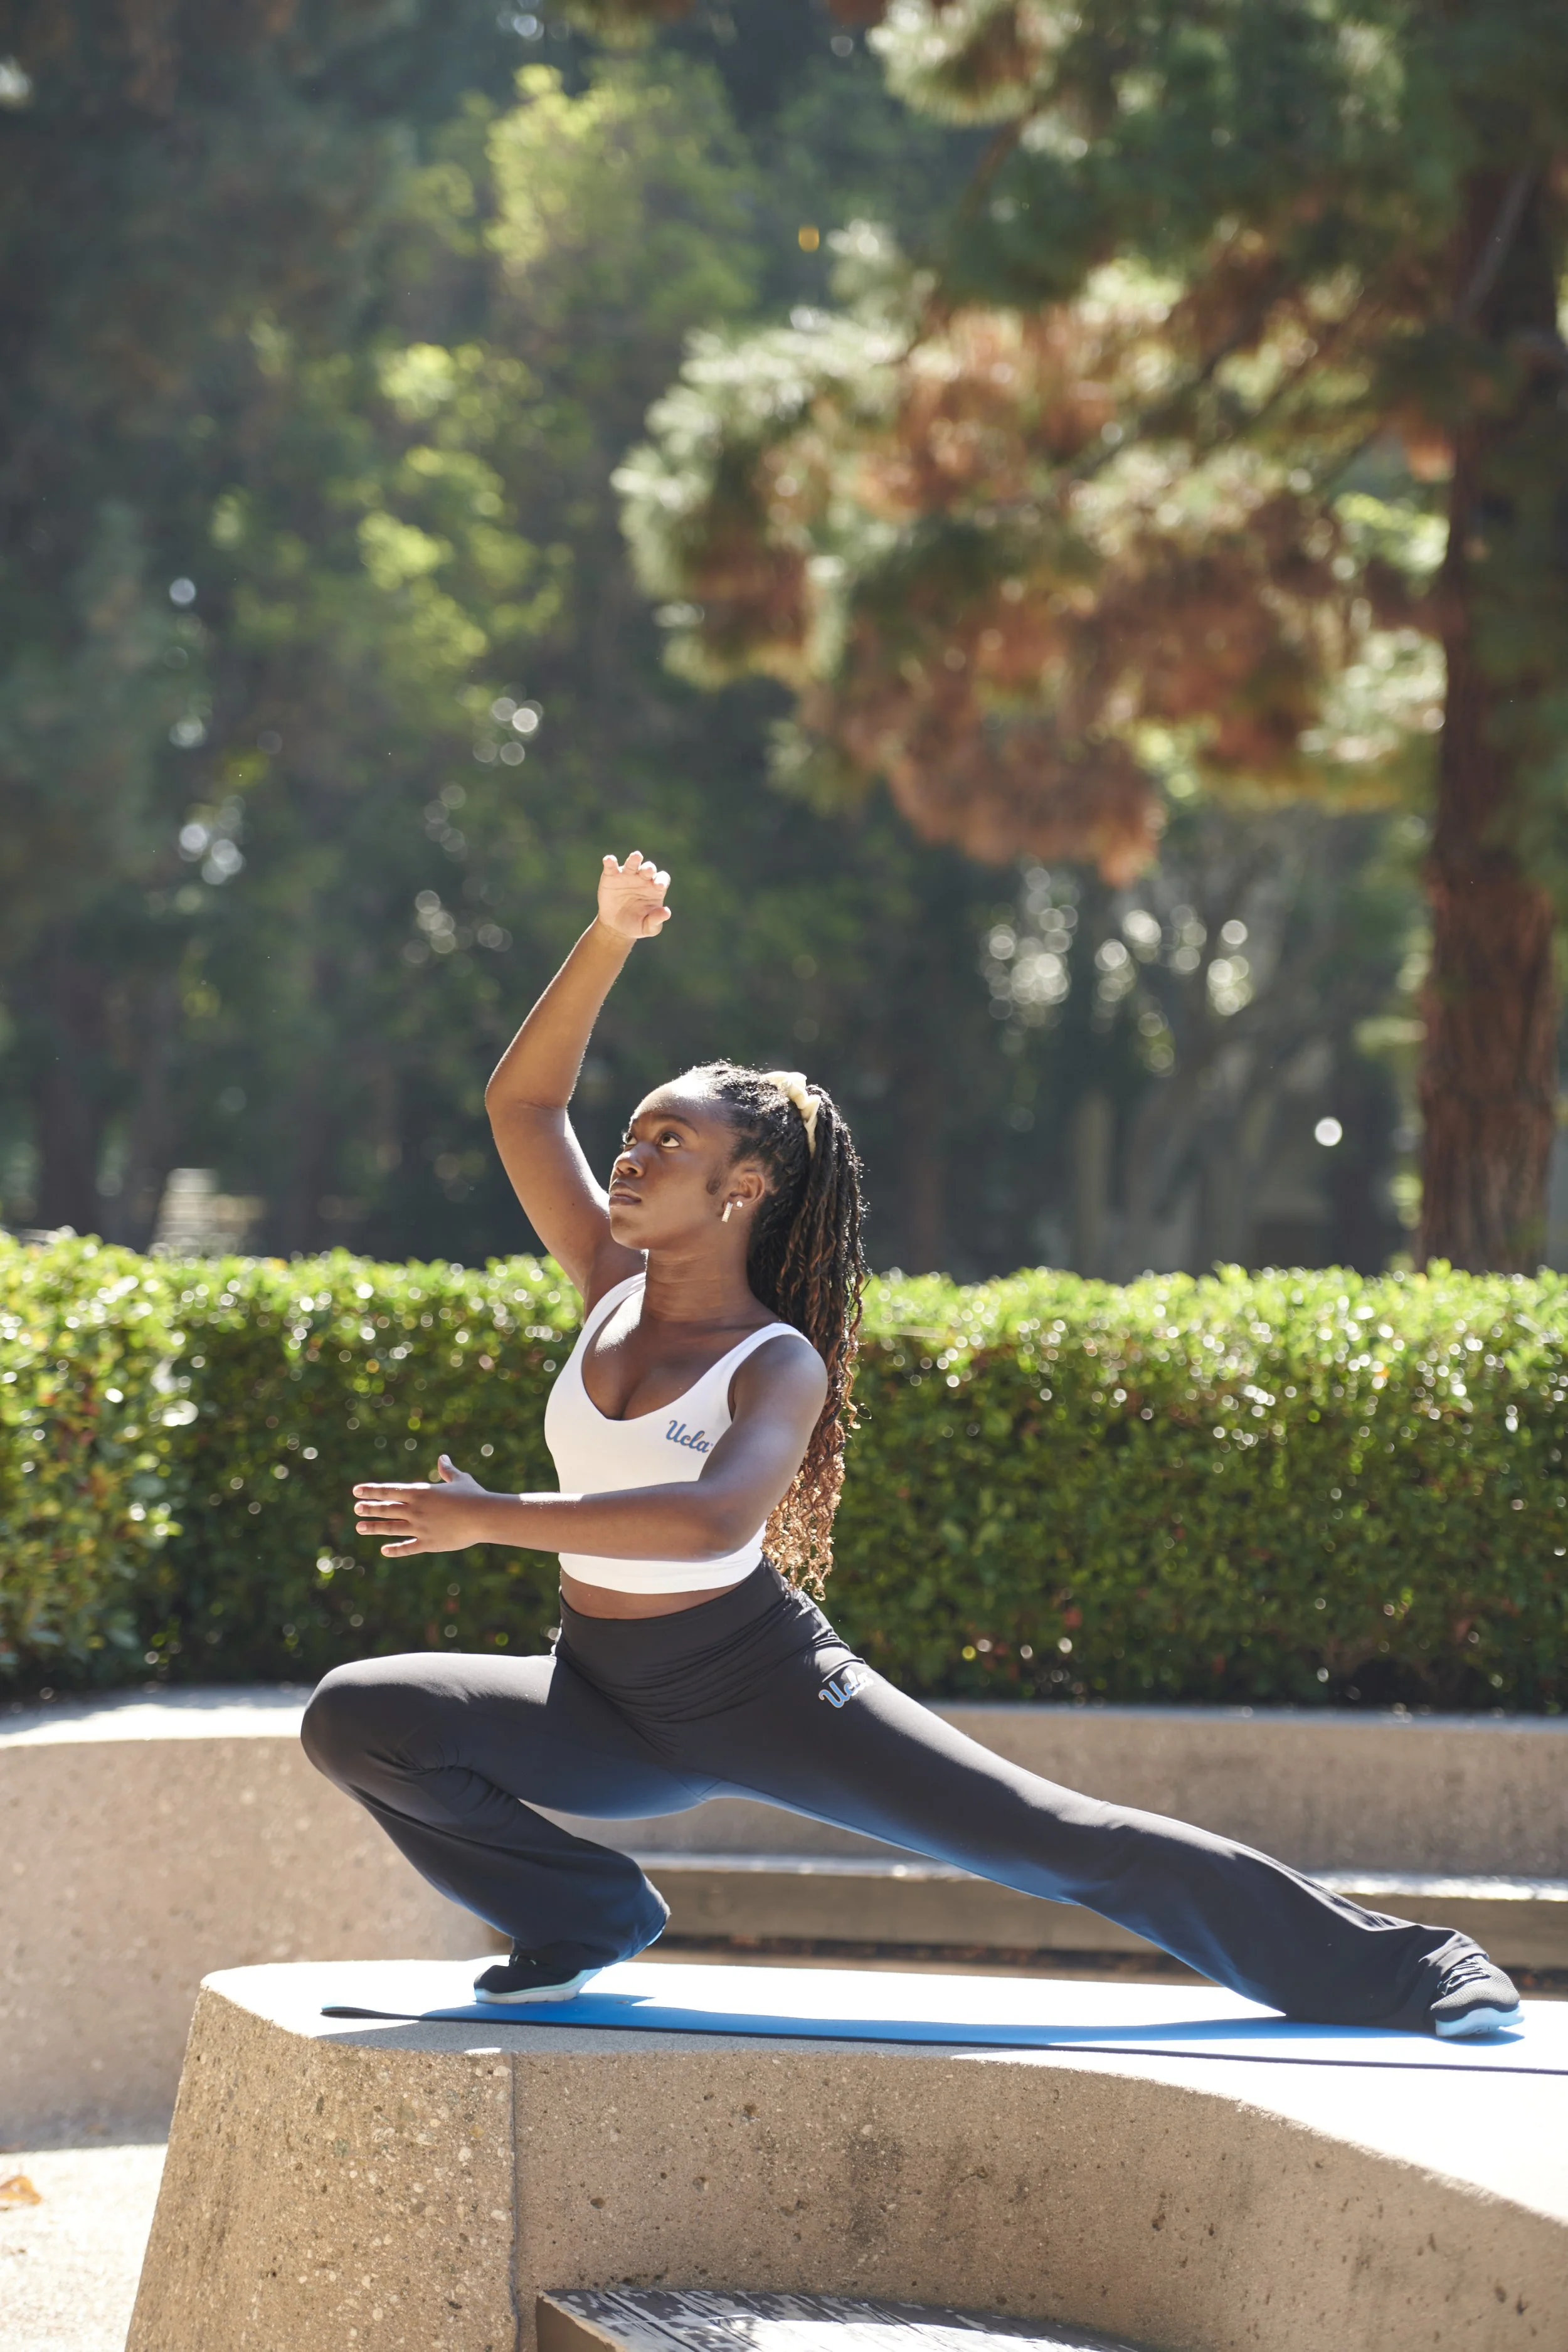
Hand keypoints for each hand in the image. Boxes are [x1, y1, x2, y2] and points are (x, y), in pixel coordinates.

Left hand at [353, 1453, 490, 1556]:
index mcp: (421, 1492)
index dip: (372, 1491)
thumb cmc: (473, 1495)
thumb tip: (443, 1457)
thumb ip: (447, 1470)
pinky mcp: (428, 1543)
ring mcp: (420, 1527)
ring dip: (374, 1528)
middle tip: (356, 1509)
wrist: (483, 1516)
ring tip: (359, 1527)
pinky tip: (384, 1551)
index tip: (357, 1491)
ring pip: (391, 1528)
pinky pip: (408, 1547)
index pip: (390, 1491)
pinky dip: (395, 1550)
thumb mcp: (459, 1480)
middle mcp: (416, 1509)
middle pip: (386, 1508)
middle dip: (370, 1508)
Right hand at [597, 850, 670, 943]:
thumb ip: (657, 919)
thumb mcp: (649, 927)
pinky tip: (609, 860)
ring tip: (636, 856)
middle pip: (648, 868)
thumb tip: (667, 912)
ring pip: (632, 863)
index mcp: (655, 888)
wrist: (616, 927)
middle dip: (649, 868)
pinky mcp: (611, 876)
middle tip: (648, 871)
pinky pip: (611, 867)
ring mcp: (627, 875)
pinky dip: (610, 862)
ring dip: (634, 860)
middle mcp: (642, 878)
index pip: (662, 878)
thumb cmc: (637, 925)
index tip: (659, 886)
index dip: (661, 880)